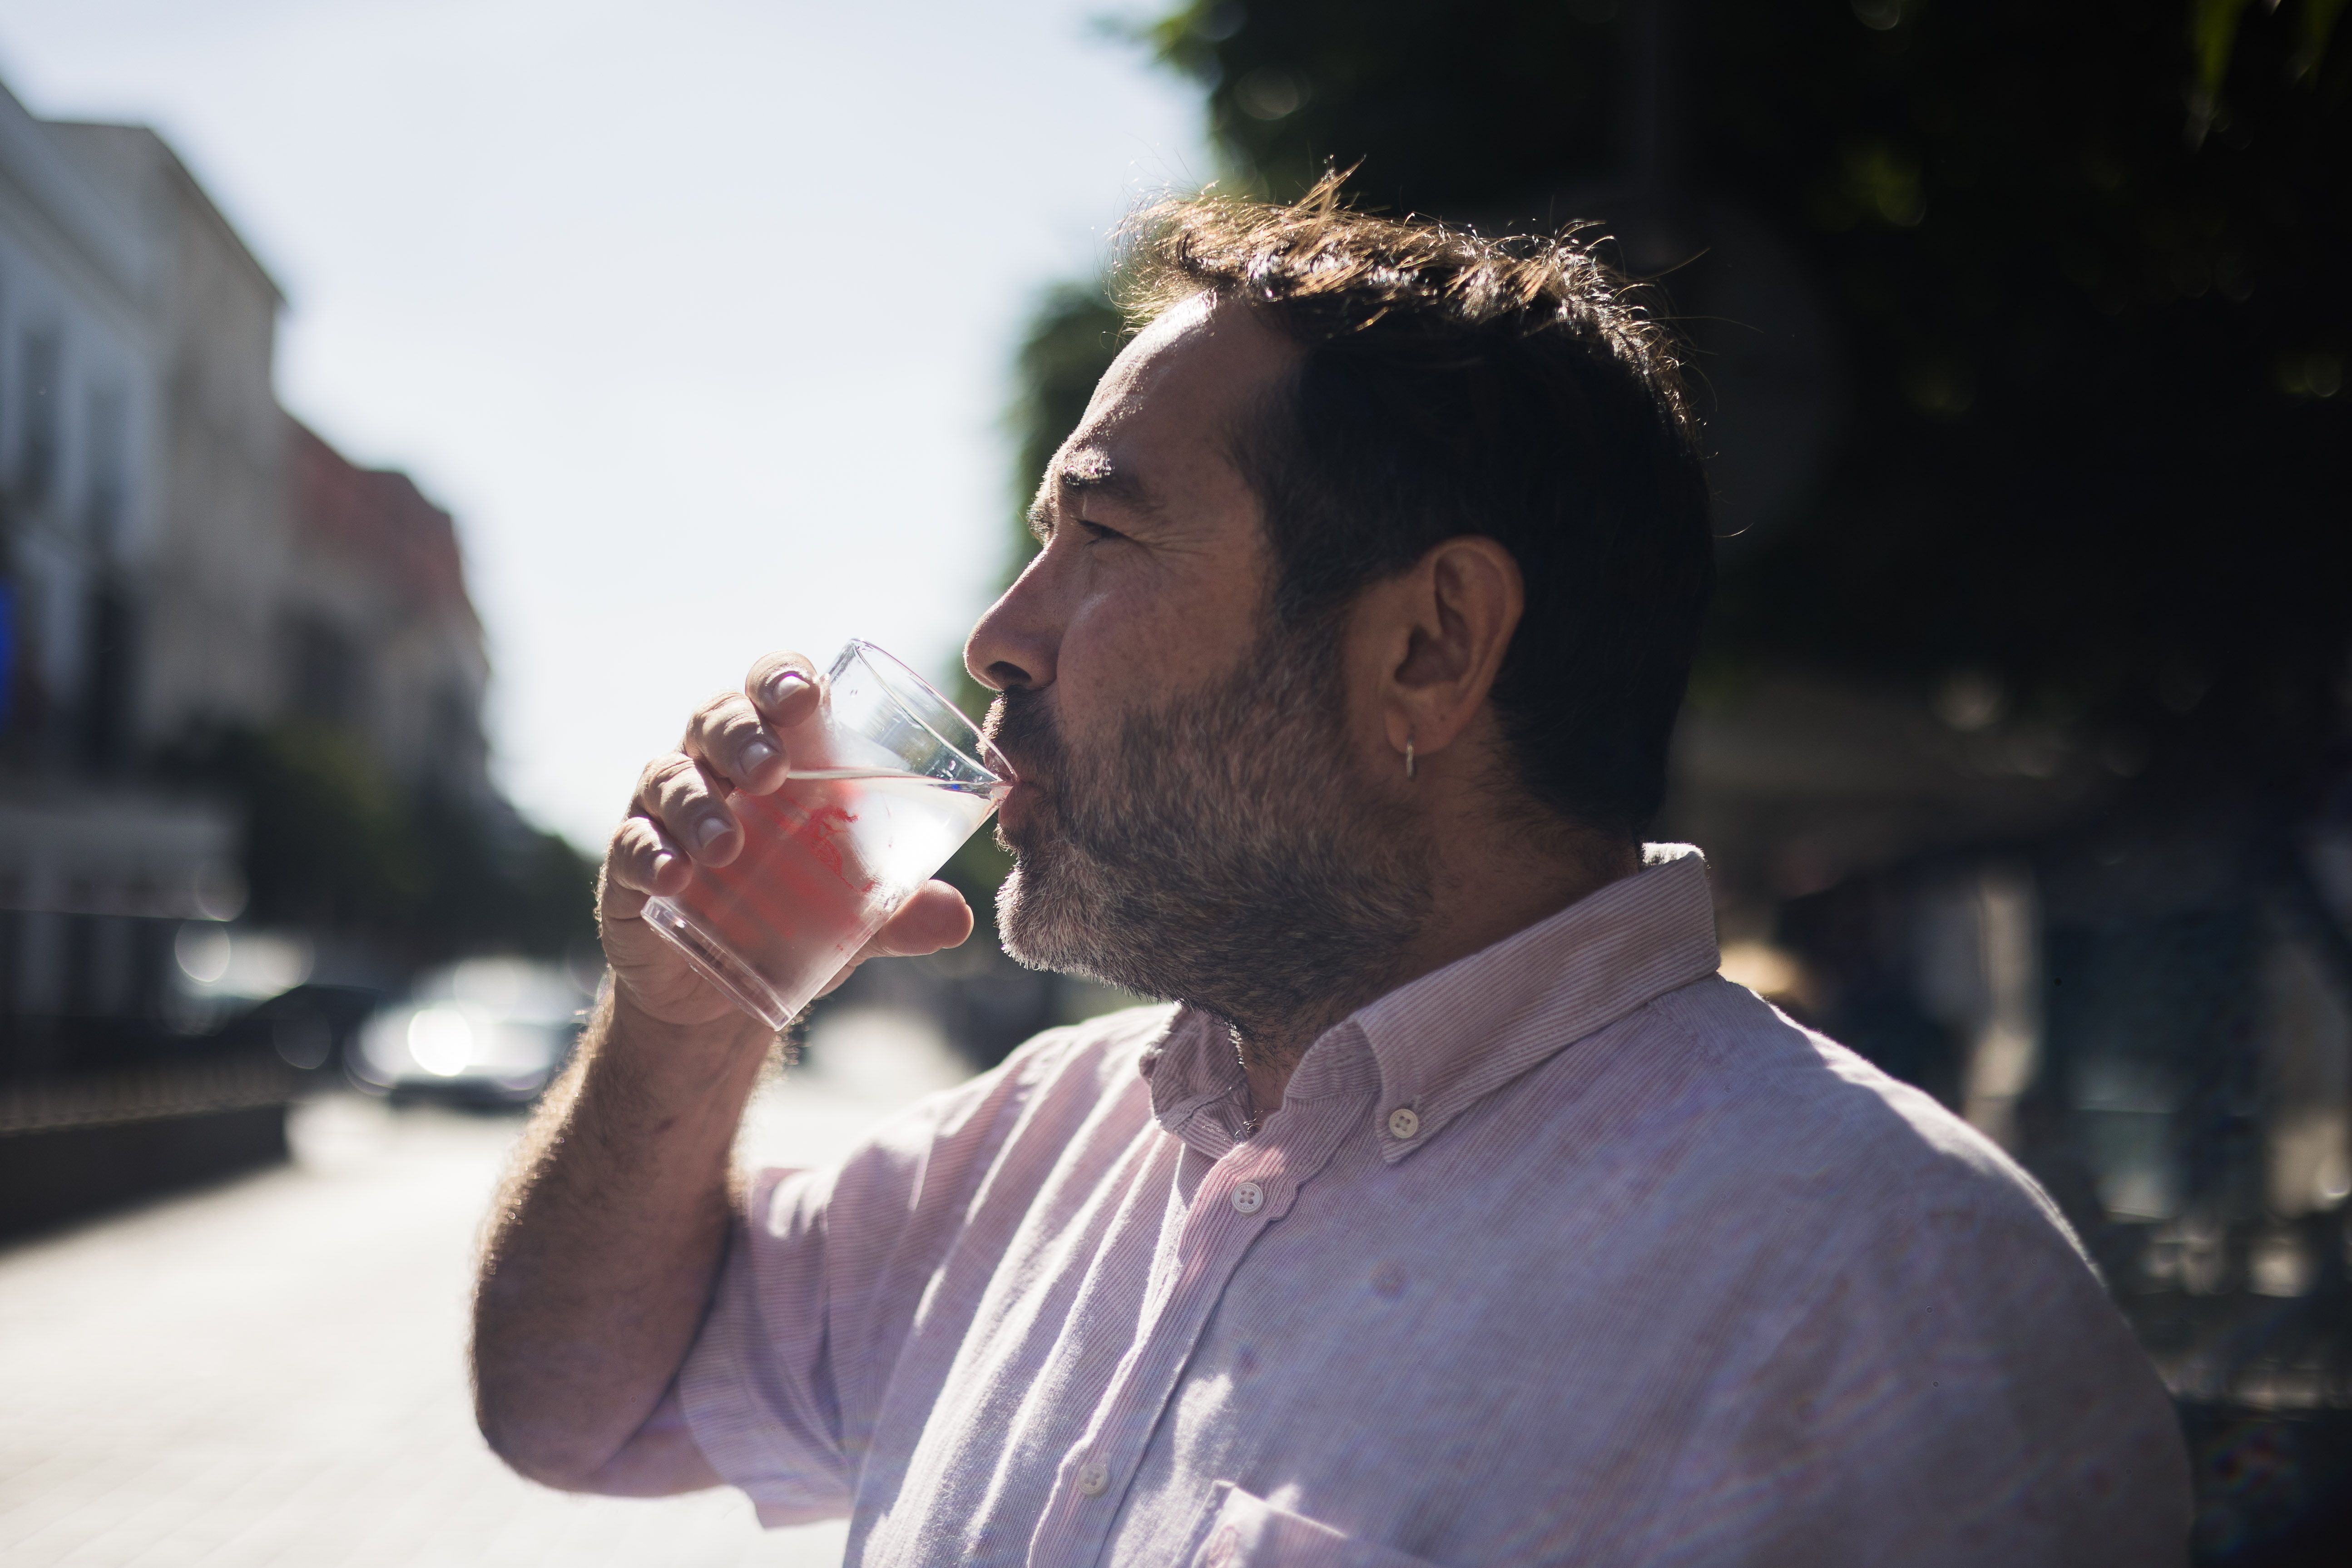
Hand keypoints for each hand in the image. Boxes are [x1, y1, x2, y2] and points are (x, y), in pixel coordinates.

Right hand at [598, 650, 975, 1029]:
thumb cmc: (794, 919)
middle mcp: (715, 768)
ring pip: (669, 777)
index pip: (773, 689)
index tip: (808, 698)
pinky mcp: (631, 868)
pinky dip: (649, 855)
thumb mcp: (855, 915)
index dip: (785, 679)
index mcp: (776, 754)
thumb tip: (958, 918)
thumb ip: (902, 910)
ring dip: (698, 804)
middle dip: (742, 735)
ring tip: (728, 846)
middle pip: (715, 718)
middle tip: (771, 770)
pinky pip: (630, 845)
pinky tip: (672, 877)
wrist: (721, 994)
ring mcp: (666, 815)